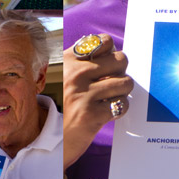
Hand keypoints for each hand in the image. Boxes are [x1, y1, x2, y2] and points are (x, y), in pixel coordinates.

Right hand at [63, 33, 132, 168]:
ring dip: (122, 91)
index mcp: (68, 60)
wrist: (52, 137)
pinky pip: (122, 104)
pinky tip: (108, 110)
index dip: (111, 52)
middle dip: (121, 72)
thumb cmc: (64, 103)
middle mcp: (74, 74)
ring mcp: (83, 94)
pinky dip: (120, 108)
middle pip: (120, 60)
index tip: (106, 64)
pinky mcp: (92, 115)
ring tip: (110, 97)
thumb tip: (115, 52)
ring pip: (125, 82)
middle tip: (110, 83)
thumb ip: (85, 60)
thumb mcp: (65, 74)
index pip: (104, 41)